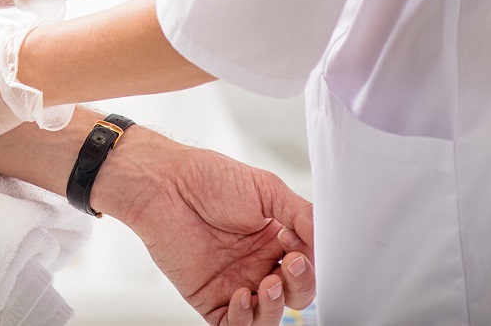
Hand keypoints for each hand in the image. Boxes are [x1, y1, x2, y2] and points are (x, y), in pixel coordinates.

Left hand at [100, 130, 315, 325]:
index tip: (301, 247)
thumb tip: (326, 239)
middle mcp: (258, 264)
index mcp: (275, 240)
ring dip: (275, 306)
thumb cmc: (207, 178)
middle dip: (300, 285)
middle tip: (290, 264)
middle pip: (295, 294)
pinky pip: (235, 324)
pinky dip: (245, 319)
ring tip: (268, 284)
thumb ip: (301, 215)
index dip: (312, 264)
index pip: (309, 267)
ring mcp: (235, 282)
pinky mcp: (210, 297)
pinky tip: (241, 296)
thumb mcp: (266, 189)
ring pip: (269, 315)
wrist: (163, 184)